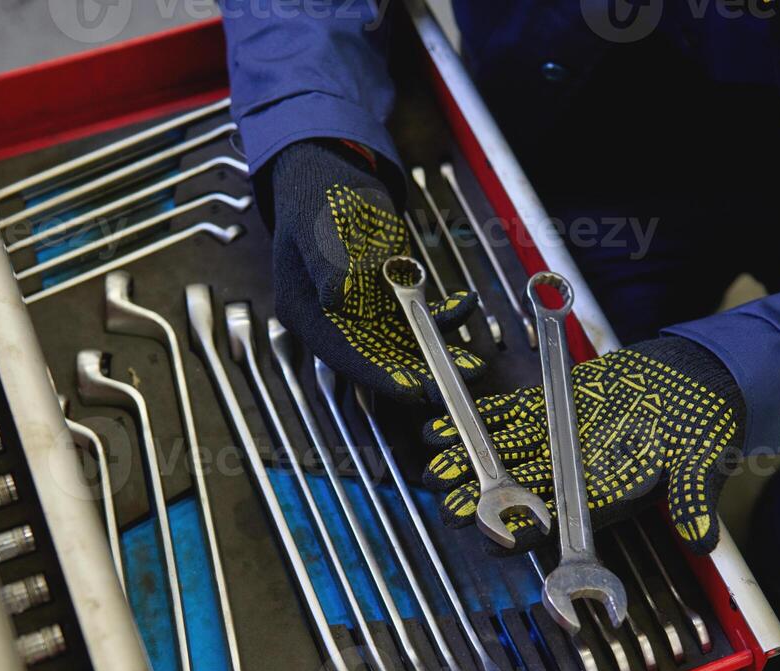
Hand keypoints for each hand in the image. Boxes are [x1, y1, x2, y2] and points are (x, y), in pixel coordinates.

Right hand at [267, 140, 482, 401]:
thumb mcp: (319, 224)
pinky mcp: (384, 299)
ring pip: (402, 346)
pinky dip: (442, 317)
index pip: (343, 356)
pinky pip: (417, 317)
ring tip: (473, 363)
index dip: (380, 376)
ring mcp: (361, 313)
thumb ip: (326, 262)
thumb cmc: (319, 194)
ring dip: (437, 354)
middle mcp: (333, 321)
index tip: (414, 390)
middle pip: (377, 360)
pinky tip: (465, 304)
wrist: (332, 171)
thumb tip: (334, 298)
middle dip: (418, 375)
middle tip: (455, 384)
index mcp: (306, 311)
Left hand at [421, 337, 744, 553]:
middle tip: (447, 506)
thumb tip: (702, 540)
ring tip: (435, 469)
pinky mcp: (557, 404)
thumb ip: (696, 497)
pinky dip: (481, 420)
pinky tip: (448, 424)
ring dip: (473, 463)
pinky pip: (511, 416)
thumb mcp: (706, 458)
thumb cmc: (707, 421)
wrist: (702, 376)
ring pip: (509, 457)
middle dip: (485, 503)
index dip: (528, 532)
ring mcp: (564, 439)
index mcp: (611, 494)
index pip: (563, 522)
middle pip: (523, 494)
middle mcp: (579, 473)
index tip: (497, 537)